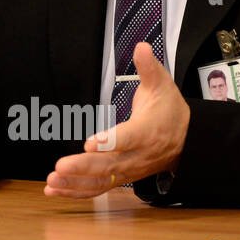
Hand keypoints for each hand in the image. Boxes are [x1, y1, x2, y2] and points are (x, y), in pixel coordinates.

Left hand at [44, 42, 189, 198]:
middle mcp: (138, 156)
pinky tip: (54, 191)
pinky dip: (76, 191)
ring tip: (52, 183)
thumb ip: (149, 67)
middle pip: (110, 165)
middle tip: (59, 167)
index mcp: (148, 132)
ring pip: (102, 181)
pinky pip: (98, 188)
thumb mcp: (163, 84)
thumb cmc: (169, 110)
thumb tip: (141, 47)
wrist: (187, 140)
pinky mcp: (121, 178)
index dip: (110, 141)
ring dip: (75, 184)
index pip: (129, 138)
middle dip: (83, 167)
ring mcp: (129, 170)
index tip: (90, 144)